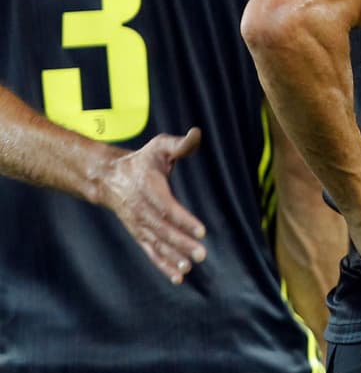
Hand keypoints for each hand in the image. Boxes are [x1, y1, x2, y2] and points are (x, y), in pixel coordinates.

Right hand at [98, 127, 207, 284]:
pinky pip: (151, 251)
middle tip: (201, 254)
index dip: (183, 219)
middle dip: (182, 243)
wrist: (108, 178)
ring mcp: (139, 225)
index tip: (201, 230)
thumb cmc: (142, 160)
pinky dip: (163, 265)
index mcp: (149, 188)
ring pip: (156, 244)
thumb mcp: (159, 147)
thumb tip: (197, 133)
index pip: (167, 207)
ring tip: (189, 268)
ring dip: (172, 257)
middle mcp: (141, 210)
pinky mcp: (139, 234)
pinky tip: (178, 277)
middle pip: (163, 230)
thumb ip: (180, 144)